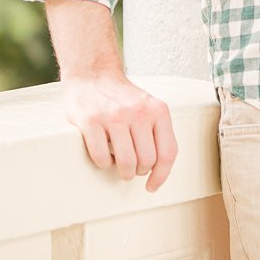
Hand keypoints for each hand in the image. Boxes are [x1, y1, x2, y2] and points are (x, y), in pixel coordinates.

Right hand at [61, 72, 177, 191]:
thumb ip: (157, 130)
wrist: (93, 74)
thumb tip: (161, 168)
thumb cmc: (122, 98)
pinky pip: (101, 157)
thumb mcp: (148, 107)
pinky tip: (103, 155)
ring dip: (122, 172)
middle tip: (131, 168)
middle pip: (146, 161)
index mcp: (158, 110)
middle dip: (138, 171)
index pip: (167, 152)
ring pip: (125, 163)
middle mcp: (138, 112)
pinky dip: (103, 164)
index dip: (162, 175)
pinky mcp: (91, 121)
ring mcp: (114, 117)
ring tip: (118, 166)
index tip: (152, 186)